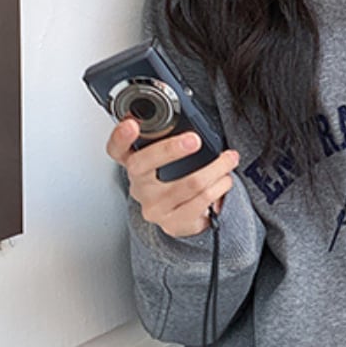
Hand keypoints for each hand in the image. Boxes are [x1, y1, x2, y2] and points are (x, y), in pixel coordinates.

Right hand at [107, 118, 238, 238]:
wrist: (183, 219)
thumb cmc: (176, 183)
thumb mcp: (168, 162)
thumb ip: (170, 142)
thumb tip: (193, 123)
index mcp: (134, 165)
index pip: (117, 149)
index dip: (121, 137)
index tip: (131, 124)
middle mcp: (139, 187)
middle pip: (145, 164)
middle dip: (171, 149)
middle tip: (194, 139)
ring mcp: (155, 207)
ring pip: (189, 184)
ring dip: (216, 168)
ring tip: (229, 160)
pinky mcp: (173, 223)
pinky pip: (201, 201)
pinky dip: (220, 187)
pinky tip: (225, 181)